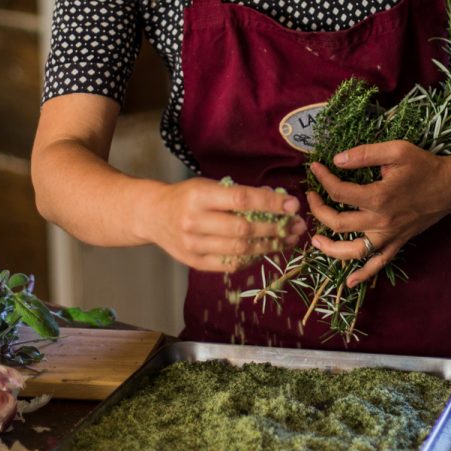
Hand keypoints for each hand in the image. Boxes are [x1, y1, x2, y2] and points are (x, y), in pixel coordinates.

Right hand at [146, 178, 304, 272]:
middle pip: (244, 229)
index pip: (242, 200)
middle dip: (276, 228)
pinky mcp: (194, 263)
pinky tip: (266, 250)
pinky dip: (252, 258)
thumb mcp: (209, 185)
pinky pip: (230, 264)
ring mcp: (193, 245)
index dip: (271, 204)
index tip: (293, 205)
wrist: (152, 215)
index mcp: (199, 196)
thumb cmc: (186, 197)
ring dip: (270, 246)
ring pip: (240, 250)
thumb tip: (278, 201)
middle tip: (297, 226)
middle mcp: (194, 221)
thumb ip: (239, 193)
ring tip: (288, 239)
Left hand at [306, 141, 450, 286]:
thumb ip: (365, 154)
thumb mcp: (397, 150)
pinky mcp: (398, 242)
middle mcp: (381, 221)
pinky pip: (378, 263)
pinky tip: (350, 281)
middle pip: (337, 223)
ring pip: (352, 251)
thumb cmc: (425, 165)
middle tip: (311, 195)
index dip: (322, 180)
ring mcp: (389, 235)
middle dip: (318, 209)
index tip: (315, 168)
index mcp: (378, 197)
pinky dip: (363, 274)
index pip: (338, 192)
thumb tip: (337, 160)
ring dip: (330, 248)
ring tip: (315, 239)